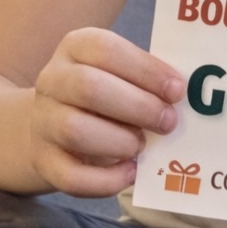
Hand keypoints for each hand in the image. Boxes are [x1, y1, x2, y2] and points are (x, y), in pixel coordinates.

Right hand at [31, 27, 184, 197]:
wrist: (49, 123)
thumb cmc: (102, 93)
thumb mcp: (119, 73)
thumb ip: (146, 79)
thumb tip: (184, 96)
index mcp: (77, 47)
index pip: (106, 49)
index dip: (145, 70)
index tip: (177, 90)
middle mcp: (53, 80)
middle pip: (89, 87)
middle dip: (137, 106)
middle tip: (168, 122)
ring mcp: (42, 121)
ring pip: (75, 130)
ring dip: (119, 141)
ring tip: (143, 145)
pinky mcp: (43, 160)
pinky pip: (70, 176)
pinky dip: (105, 180)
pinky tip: (130, 173)